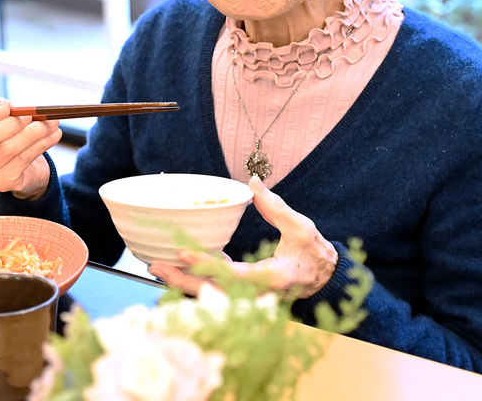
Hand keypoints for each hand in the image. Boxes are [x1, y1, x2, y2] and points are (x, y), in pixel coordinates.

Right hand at [0, 88, 60, 197]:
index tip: (7, 107)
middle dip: (9, 124)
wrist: (22, 166)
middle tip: (31, 115)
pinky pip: (24, 160)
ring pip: (8, 149)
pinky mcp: (2, 182)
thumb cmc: (5, 134)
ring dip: (34, 133)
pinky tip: (54, 134)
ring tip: (51, 122)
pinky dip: (42, 144)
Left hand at [150, 176, 337, 298]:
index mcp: (275, 277)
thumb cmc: (314, 254)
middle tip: (156, 266)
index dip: (207, 265)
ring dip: (184, 283)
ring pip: (211, 296)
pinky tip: (180, 264)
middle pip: (214, 292)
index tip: (183, 253)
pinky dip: (197, 280)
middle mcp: (259, 294)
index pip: (234, 274)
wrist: (325, 280)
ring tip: (158, 266)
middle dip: (182, 281)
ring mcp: (251, 298)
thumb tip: (253, 182)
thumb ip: (276, 207)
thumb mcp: (301, 227)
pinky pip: (216, 290)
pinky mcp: (245, 296)